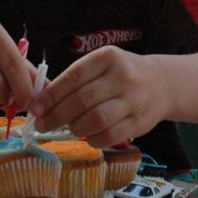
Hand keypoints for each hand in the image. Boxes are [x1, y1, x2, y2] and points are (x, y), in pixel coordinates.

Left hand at [29, 46, 167, 146]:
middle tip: (42, 125)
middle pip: (82, 100)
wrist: (162, 84)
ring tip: (68, 128)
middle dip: (57, 115)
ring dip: (75, 128)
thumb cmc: (121, 74)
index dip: (51, 95)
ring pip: (96, 119)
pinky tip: (87, 136)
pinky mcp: (140, 122)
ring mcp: (134, 100)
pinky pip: (110, 136)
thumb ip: (75, 80)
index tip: (35, 108)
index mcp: (108, 57)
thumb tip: (42, 103)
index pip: (74, 77)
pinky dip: (93, 139)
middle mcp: (123, 77)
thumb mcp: (101, 65)